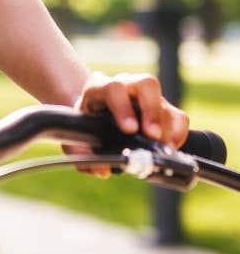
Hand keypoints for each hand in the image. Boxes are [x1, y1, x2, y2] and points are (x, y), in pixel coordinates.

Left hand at [67, 71, 189, 176]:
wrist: (93, 117)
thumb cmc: (83, 127)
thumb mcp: (73, 138)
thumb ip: (80, 154)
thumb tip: (102, 170)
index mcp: (99, 88)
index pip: (113, 88)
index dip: (122, 107)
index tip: (129, 129)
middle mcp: (126, 86)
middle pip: (146, 83)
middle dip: (152, 110)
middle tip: (152, 135)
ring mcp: (146, 96)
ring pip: (164, 101)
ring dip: (166, 127)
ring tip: (162, 149)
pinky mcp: (163, 109)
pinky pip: (179, 116)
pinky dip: (179, 133)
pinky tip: (171, 148)